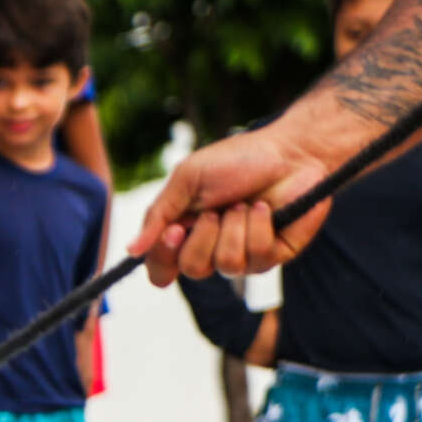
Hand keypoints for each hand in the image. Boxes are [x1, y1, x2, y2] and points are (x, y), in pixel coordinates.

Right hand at [131, 120, 335, 285]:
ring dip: (235, 227)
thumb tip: (131, 250)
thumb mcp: (187, 178)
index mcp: (185, 234)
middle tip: (215, 210)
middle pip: (192, 270)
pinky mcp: (272, 256)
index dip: (163, 258)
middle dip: (204, 236)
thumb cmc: (239, 160)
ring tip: (244, 203)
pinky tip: (264, 209)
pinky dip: (259, 225)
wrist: (290, 151)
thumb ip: (158, 214)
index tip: (175, 231)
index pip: (161, 270)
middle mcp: (210, 250)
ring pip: (226, 264)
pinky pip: (256, 257)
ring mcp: (242, 256)